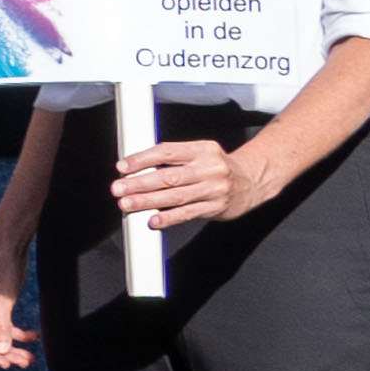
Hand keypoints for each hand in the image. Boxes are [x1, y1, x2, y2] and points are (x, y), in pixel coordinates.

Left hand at [111, 131, 266, 231]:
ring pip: (176, 197)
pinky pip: (188, 214)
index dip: (142, 159)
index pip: (167, 152)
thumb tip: (136, 168)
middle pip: (169, 176)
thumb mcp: (199, 153)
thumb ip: (173, 158)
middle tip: (118, 188)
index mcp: (202, 149)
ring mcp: (214, 190)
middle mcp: (209, 169)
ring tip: (127, 204)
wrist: (251, 181)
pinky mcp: (215, 208)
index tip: (122, 167)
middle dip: (140, 183)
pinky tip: (153, 220)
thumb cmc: (216, 167)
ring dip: (148, 202)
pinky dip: (169, 218)